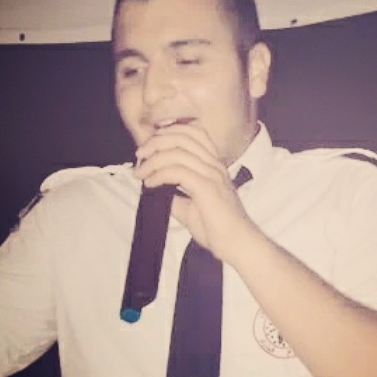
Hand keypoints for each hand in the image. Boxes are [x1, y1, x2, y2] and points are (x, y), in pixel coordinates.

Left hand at [133, 123, 253, 260]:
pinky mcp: (207, 188)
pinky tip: (150, 184)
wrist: (237, 244)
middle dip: (156, 141)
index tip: (149, 147)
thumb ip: (175, 196)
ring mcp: (212, 175)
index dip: (169, 132)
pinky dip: (159, 174)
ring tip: (141, 173)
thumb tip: (156, 192)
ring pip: (178, 152)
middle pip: (183, 136)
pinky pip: (177, 172)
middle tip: (140, 156)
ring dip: (153, 160)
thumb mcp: (190, 208)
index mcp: (213, 165)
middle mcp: (214, 165)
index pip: (194, 132)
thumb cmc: (217, 229)